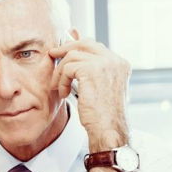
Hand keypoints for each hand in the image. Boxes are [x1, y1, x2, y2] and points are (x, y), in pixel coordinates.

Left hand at [49, 31, 130, 157]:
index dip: (76, 46)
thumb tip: (76, 58)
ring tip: (59, 87)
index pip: (95, 46)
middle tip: (52, 55)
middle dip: (64, 49)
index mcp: (120, 64)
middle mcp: (115, 60)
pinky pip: (67, 68)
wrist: (107, 128)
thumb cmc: (102, 115)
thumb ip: (91, 72)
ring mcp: (105, 63)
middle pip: (84, 44)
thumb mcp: (99, 89)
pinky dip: (61, 81)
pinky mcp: (91, 70)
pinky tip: (64, 93)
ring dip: (60, 72)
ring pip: (71, 56)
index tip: (62, 52)